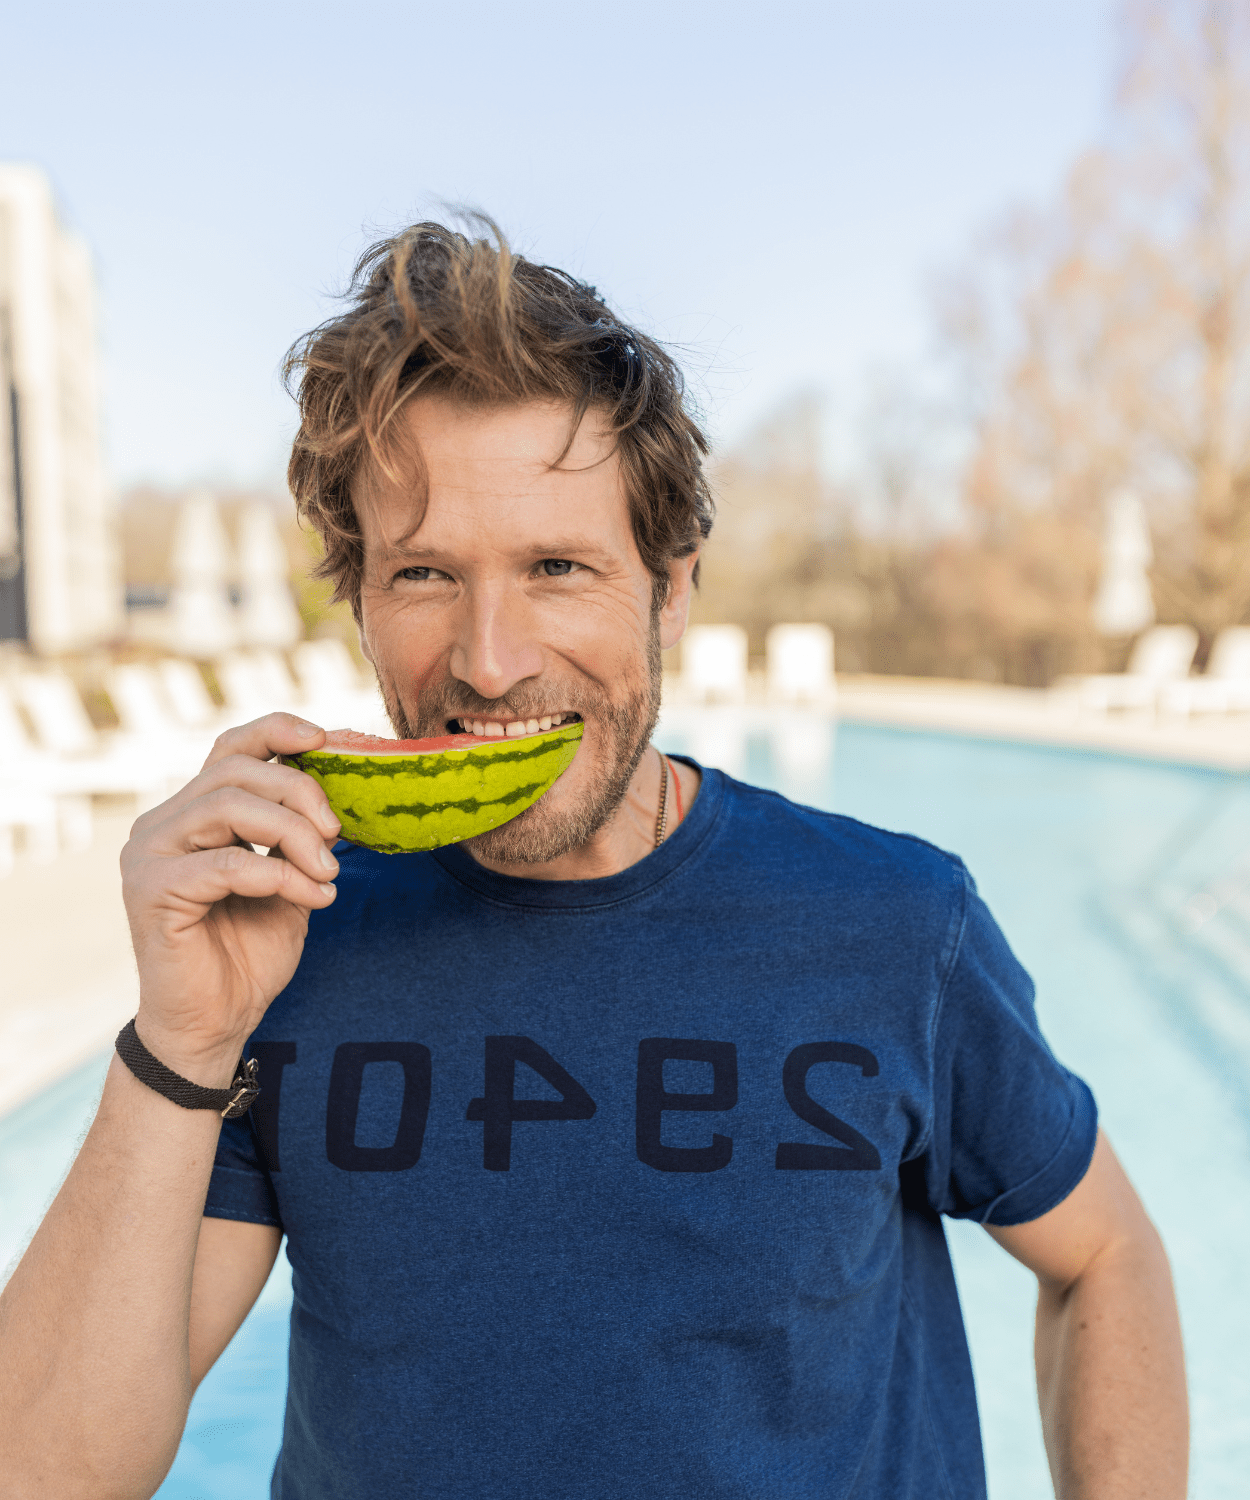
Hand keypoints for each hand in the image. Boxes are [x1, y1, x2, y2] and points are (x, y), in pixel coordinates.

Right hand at [120, 714, 340, 1083]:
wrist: (215, 1023)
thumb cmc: (249, 951)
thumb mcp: (289, 878)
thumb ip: (302, 832)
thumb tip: (345, 777)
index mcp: (193, 812)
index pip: (232, 748)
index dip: (278, 731)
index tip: (328, 738)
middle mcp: (163, 823)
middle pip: (236, 771)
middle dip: (300, 792)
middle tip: (336, 833)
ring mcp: (149, 854)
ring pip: (228, 807)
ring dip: (293, 834)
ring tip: (326, 871)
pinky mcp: (150, 890)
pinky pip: (227, 863)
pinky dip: (279, 875)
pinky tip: (311, 897)